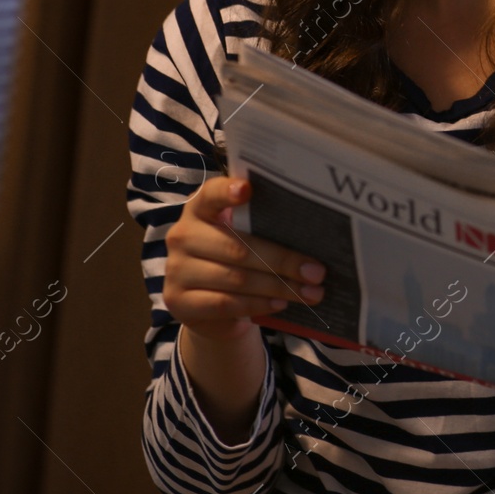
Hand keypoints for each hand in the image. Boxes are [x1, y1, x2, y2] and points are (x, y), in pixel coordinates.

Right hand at [162, 176, 326, 341]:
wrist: (207, 303)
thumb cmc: (236, 257)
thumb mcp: (245, 235)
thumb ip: (264, 226)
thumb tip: (314, 232)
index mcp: (201, 209)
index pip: (210, 194)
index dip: (227, 191)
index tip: (247, 189)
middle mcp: (183, 235)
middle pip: (238, 247)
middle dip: (283, 261)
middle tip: (317, 271)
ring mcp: (177, 270)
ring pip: (236, 279)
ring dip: (279, 287)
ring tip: (310, 292)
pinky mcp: (180, 301)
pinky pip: (225, 303)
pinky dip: (257, 304)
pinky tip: (280, 303)